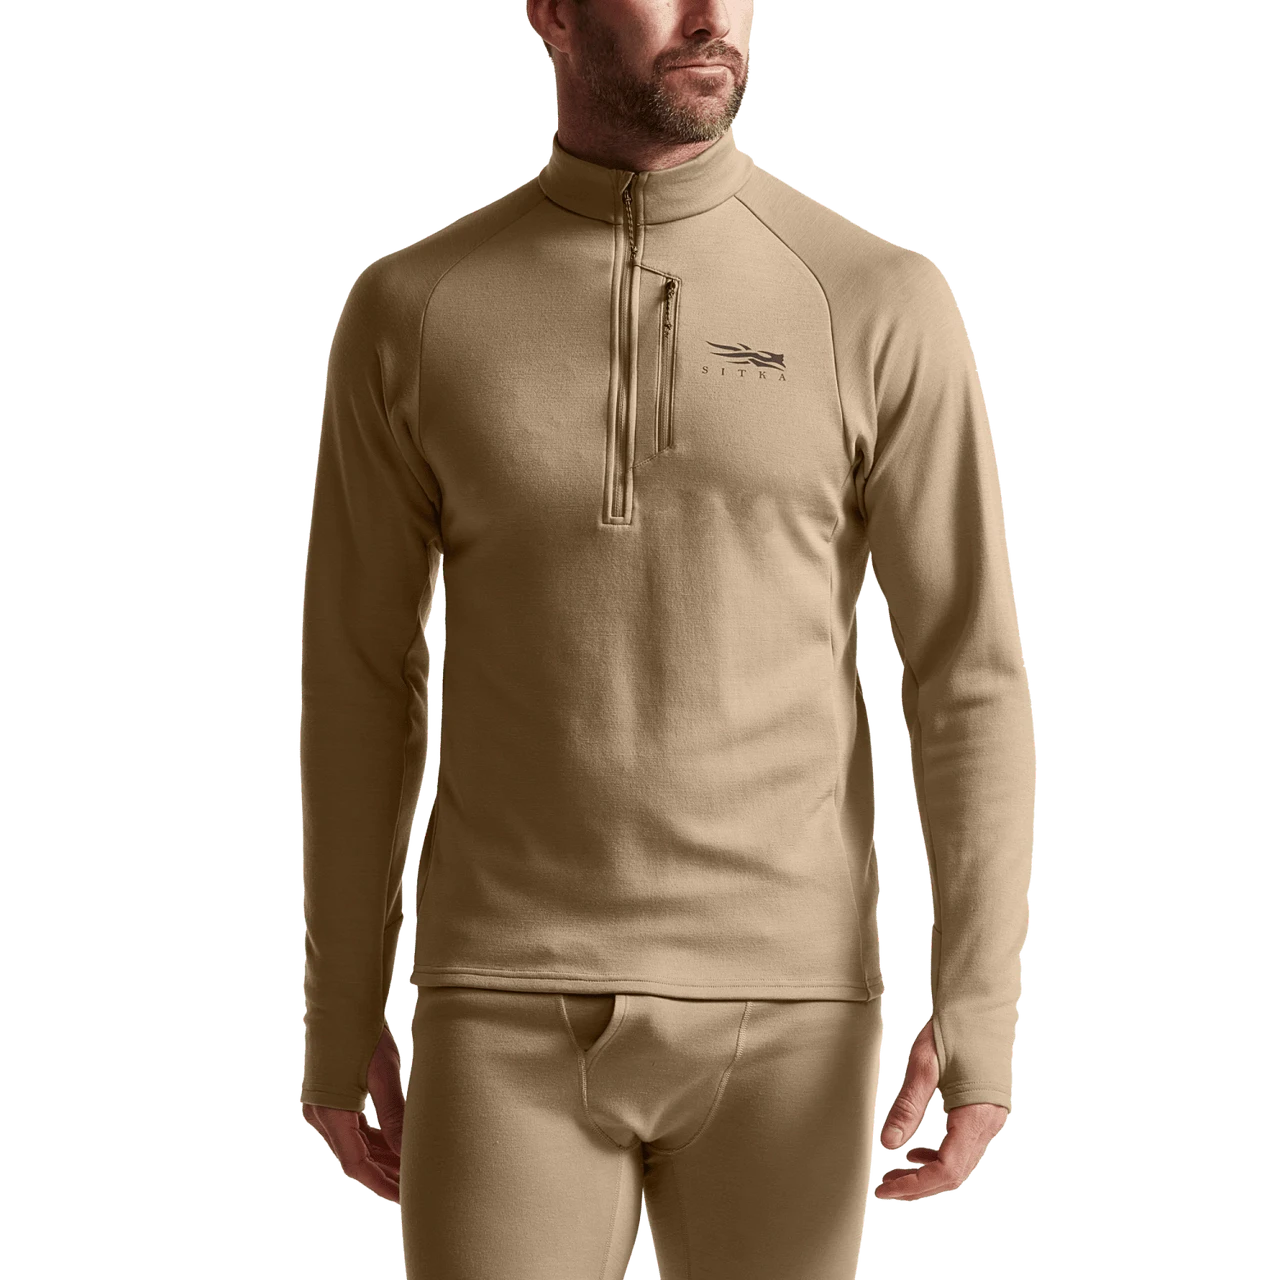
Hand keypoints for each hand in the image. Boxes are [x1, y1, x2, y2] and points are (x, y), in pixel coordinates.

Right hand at [301, 1021, 404, 1204]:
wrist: (340, 1001)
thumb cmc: (360, 1033)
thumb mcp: (382, 1073)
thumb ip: (395, 1115)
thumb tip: (410, 1152)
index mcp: (330, 1114)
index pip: (357, 1165)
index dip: (383, 1183)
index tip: (407, 1198)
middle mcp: (322, 1117)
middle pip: (356, 1158)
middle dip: (386, 1174)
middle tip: (416, 1188)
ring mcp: (325, 1109)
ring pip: (356, 1145)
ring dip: (382, 1158)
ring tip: (412, 1170)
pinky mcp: (333, 1099)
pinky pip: (355, 1129)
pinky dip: (376, 1140)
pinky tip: (398, 1147)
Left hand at [872, 1016, 1008, 1202]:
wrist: (980, 1007)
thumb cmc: (954, 1030)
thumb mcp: (924, 1066)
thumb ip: (907, 1107)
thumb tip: (886, 1143)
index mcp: (975, 1117)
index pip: (945, 1170)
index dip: (914, 1185)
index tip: (884, 1189)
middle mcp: (988, 1125)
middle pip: (954, 1174)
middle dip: (918, 1185)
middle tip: (884, 1186)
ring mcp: (990, 1121)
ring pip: (959, 1164)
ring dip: (927, 1173)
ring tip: (895, 1171)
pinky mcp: (984, 1113)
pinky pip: (963, 1148)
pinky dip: (938, 1156)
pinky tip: (916, 1152)